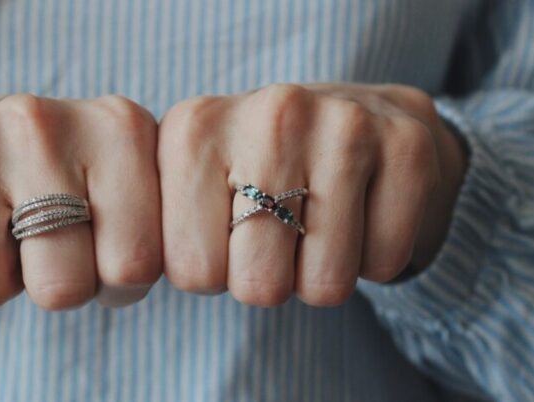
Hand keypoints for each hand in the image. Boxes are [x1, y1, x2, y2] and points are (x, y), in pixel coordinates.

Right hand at [0, 95, 162, 309]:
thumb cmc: (58, 179)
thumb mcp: (122, 191)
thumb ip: (150, 233)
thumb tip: (144, 278)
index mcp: (121, 128)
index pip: (134, 267)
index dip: (114, 281)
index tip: (99, 247)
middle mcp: (45, 119)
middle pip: (62, 289)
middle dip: (53, 283)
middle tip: (40, 239)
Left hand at [158, 83, 466, 306]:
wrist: (356, 118)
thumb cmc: (257, 168)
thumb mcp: (191, 184)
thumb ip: (154, 227)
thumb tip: (128, 277)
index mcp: (194, 128)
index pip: (191, 273)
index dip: (212, 273)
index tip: (224, 237)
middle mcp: (268, 113)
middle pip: (257, 286)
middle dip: (268, 279)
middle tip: (277, 235)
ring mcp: (343, 124)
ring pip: (324, 285)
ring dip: (320, 273)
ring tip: (318, 223)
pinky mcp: (406, 145)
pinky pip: (382, 264)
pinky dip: (373, 258)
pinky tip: (362, 212)